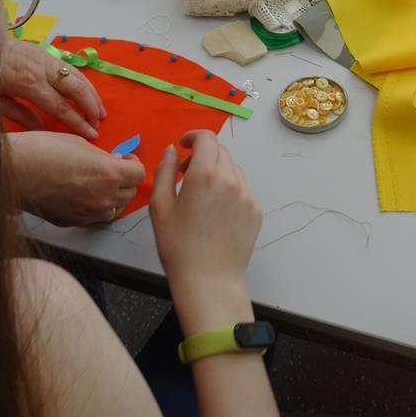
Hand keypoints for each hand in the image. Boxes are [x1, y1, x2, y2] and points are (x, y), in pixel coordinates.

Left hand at [0, 37, 105, 138]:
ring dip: (92, 93)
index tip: (91, 134)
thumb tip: (42, 129)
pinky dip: (83, 81)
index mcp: (29, 84)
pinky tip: (87, 92)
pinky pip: (71, 68)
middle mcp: (42, 69)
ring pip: (78, 76)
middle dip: (91, 107)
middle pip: (76, 89)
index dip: (78, 122)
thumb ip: (20, 115)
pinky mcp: (45, 52)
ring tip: (100, 110)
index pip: (61, 107)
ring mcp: (45, 58)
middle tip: (99, 123)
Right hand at [7, 131, 143, 226]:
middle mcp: (102, 197)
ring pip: (115, 209)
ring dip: (113, 196)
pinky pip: (94, 217)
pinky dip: (95, 207)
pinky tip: (84, 195)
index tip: (125, 158)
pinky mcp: (72, 221)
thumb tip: (113, 161)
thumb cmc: (41, 151)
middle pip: (130, 193)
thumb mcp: (80, 143)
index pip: (138, 173)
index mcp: (109, 174)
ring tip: (100, 184)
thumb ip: (103, 157)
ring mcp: (87, 213)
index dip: (132, 163)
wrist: (12, 171)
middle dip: (125, 180)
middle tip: (113, 169)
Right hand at [150, 131, 261, 333]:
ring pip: (233, 169)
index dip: (194, 137)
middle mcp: (231, 179)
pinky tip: (216, 212)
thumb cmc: (178, 245)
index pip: (207, 138)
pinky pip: (242, 189)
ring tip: (201, 195)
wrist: (209, 280)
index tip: (184, 146)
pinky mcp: (256, 210)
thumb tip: (173, 150)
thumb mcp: (160, 206)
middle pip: (220, 152)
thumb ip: (165, 171)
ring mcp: (247, 195)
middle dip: (203, 155)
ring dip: (217, 171)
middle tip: (186, 174)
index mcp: (205, 174)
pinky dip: (229, 190)